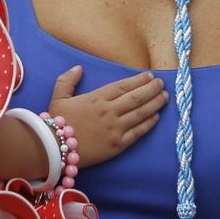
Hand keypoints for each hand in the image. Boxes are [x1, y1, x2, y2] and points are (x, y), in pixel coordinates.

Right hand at [45, 65, 167, 165]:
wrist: (54, 150)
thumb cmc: (57, 123)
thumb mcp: (58, 97)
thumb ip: (68, 79)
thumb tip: (78, 68)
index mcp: (97, 98)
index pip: (124, 85)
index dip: (139, 80)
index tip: (150, 75)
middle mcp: (109, 112)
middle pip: (137, 98)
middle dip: (152, 89)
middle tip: (162, 84)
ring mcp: (115, 129)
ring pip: (141, 114)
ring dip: (155, 104)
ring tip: (164, 97)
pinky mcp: (117, 145)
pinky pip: (137, 133)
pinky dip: (148, 124)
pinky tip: (156, 117)